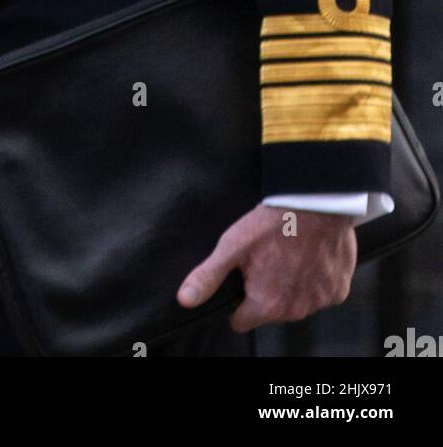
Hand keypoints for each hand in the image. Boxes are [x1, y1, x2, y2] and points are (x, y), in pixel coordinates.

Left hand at [176, 202, 357, 331]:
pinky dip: (315, 277)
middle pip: (271, 310)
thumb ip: (209, 276)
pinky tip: (309, 254)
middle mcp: (295, 311)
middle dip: (266, 289)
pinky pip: (322, 290)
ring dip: (292, 283)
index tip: (241, 280)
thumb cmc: (274, 222)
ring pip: (297, 300)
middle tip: (266, 258)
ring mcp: (320, 301)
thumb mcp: (232, 245)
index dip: (237, 301)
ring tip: (288, 252)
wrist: (317, 203)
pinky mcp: (339, 289)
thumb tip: (185, 299)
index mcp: (267, 305)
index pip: (241, 320)